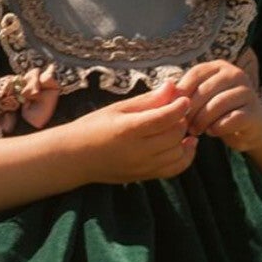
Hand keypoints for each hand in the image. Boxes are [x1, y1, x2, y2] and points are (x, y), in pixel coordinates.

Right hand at [68, 79, 197, 184]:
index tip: (184, 98)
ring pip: (178, 153)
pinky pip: (175, 169)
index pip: (164, 118)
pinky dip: (185, 157)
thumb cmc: (93, 127)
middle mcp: (138, 151)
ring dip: (184, 138)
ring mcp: (142, 167)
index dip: (179, 106)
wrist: (75, 158)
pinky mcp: (144, 176)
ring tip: (179, 126)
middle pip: (175, 135)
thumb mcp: (118, 108)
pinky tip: (185, 144)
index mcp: (128, 130)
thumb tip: (172, 86)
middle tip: (177, 111)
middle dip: (181, 121)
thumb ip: (147, 100)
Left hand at [174, 58, 261, 151]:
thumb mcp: (201, 98)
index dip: (181, 94)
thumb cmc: (219, 111)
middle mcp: (235, 74)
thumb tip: (162, 90)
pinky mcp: (254, 112)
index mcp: (219, 66)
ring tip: (196, 130)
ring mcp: (247, 91)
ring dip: (202, 121)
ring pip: (217, 105)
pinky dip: (217, 128)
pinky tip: (212, 132)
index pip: (195, 75)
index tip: (173, 110)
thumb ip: (185, 93)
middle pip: (204, 91)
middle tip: (184, 125)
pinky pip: (230, 120)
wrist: (252, 125)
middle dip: (190, 111)